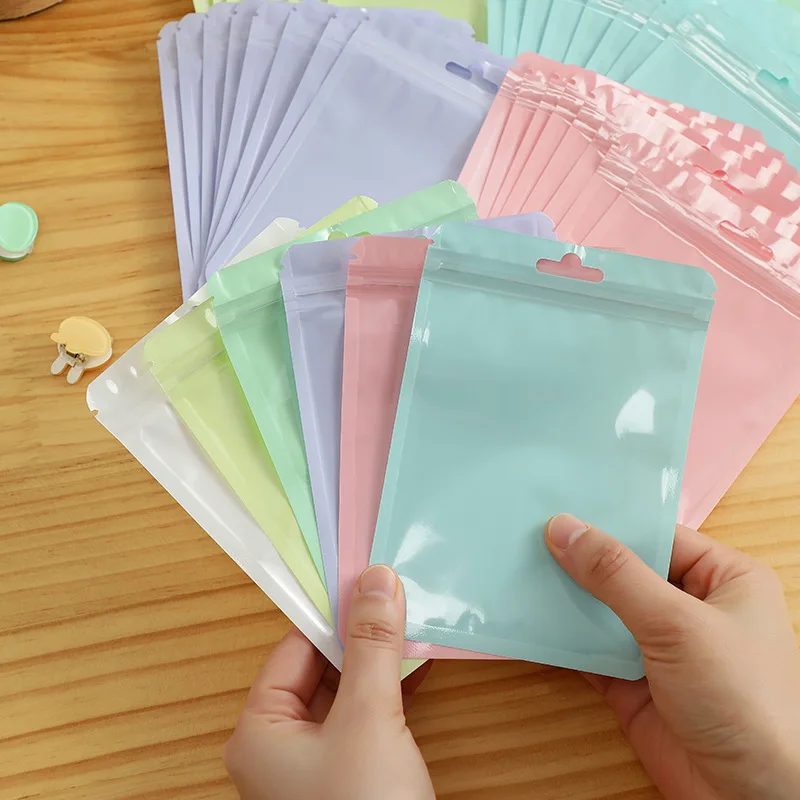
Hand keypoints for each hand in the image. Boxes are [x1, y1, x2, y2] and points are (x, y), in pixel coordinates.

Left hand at [223, 564, 434, 799]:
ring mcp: (314, 765)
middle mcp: (279, 745)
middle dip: (361, 634)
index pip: (294, 648)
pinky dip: (390, 692)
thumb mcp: (368, 717)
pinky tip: (419, 665)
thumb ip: (371, 645)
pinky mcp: (348, 778)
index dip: (333, 611)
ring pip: (346, 692)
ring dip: (379, 661)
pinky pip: (364, 718)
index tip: (369, 576)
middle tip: (397, 593)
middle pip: (320, 667)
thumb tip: (375, 577)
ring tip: (412, 620)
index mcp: (259, 729)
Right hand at [546, 514, 799, 799]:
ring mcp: (661, 649)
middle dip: (579, 560)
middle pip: (625, 572)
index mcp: (723, 579)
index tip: (555, 507)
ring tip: (516, 568)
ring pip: (603, 611)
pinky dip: (562, 640)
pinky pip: (590, 652)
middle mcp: (692, 609)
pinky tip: (527, 619)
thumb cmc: (741, 697)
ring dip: (566, 599)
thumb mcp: (677, 622)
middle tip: (524, 535)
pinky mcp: (633, 685)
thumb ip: (615, 574)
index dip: (609, 522)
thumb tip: (562, 527)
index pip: (657, 536)